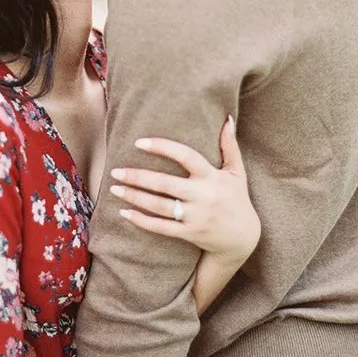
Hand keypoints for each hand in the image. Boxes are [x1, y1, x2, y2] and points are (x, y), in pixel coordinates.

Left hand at [109, 117, 260, 264]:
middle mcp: (203, 196)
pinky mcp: (189, 234)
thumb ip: (230, 145)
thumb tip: (227, 118)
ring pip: (159, 206)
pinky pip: (161, 228)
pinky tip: (124, 213)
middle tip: (115, 171)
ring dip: (134, 197)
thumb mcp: (237, 172)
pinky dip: (141, 221)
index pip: (185, 156)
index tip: (139, 143)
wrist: (243, 238)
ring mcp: (195, 217)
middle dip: (137, 177)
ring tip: (114, 188)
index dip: (162, 147)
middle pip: (165, 183)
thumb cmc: (237, 199)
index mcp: (212, 176)